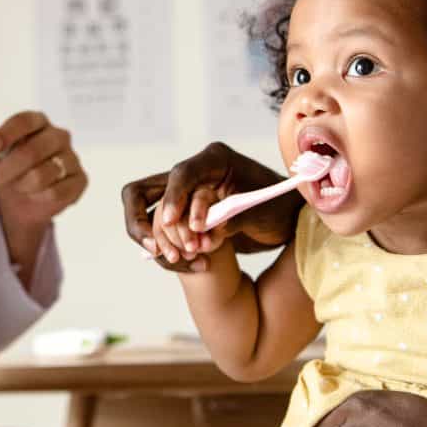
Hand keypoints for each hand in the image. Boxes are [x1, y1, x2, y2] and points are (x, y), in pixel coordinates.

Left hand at [0, 111, 86, 227]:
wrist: (25, 200)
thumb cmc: (10, 171)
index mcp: (38, 123)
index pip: (25, 120)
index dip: (7, 133)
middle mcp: (59, 136)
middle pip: (33, 150)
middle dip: (9, 168)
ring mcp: (72, 158)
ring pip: (42, 175)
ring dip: (23, 185)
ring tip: (19, 187)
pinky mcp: (80, 180)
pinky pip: (56, 192)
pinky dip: (39, 197)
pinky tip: (36, 195)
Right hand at [121, 142, 302, 271]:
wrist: (285, 221)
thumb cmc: (279, 207)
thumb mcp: (262, 212)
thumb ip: (234, 219)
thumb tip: (207, 233)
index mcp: (214, 161)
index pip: (181, 174)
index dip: (172, 198)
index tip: (169, 222)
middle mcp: (193, 176)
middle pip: (142, 192)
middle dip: (141, 222)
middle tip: (156, 249)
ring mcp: (184, 198)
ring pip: (147, 217)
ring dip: (161, 242)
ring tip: (186, 259)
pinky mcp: (182, 218)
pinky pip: (162, 236)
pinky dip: (172, 252)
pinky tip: (196, 265)